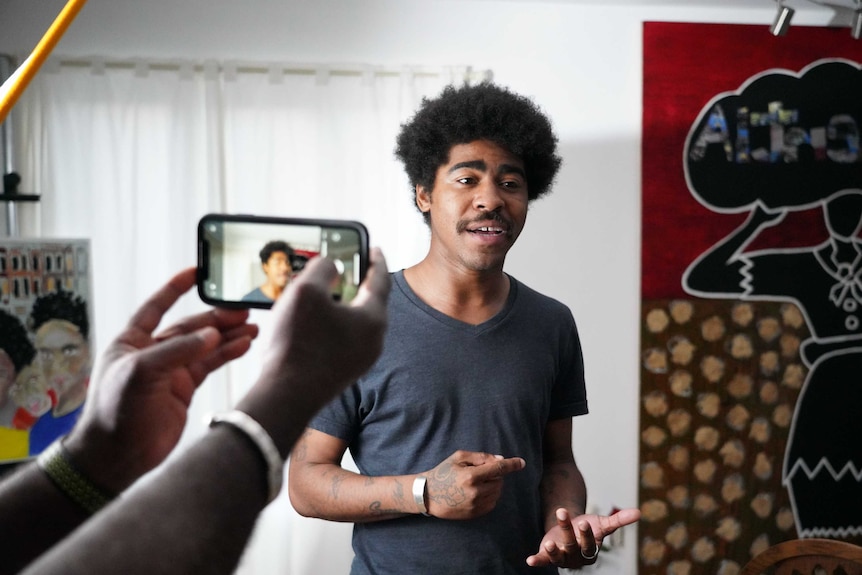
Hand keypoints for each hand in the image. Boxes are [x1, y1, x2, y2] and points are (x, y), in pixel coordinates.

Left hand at [64, 267, 258, 492]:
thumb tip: (211, 334)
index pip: (157, 306)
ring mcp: (170, 372)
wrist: (116, 455)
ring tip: (252, 327)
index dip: (175, 289)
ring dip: (227, 336)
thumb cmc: (115, 411)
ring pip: (204, 346)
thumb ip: (177, 351)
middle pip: (190, 327)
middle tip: (242, 311)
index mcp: (133, 341)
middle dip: (216, 318)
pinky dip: (227, 354)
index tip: (196, 273)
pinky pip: (209, 365)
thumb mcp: (141, 372)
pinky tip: (244, 346)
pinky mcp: (184, 389)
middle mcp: (152, 353)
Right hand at [237, 248, 390, 455]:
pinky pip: (343, 339)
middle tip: (348, 267)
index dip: (376, 259)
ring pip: (356, 322)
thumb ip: (323, 267)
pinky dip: (333, 324)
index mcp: (373, 318)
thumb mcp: (306, 289)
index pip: (381, 279)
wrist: (286, 396)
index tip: (373, 248)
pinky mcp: (344, 372)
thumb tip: (331, 267)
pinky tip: (312, 321)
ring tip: (324, 292)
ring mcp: (360, 359)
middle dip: (358, 282)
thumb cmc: (298, 343)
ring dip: (342, 304)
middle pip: (370, 301)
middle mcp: (374, 340)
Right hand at [424, 450, 525, 518]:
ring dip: (493, 485)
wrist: (428, 495)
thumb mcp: (459, 457)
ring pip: (497, 492)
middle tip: (480, 472)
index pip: (498, 469)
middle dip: (495, 475)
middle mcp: (475, 492)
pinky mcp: (475, 513)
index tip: (521, 463)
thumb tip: (501, 460)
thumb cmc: (443, 472)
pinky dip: (489, 496)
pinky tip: (476, 492)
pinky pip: (492, 503)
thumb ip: (481, 457)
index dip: (511, 465)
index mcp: (471, 476)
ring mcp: (475, 505)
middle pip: (499, 481)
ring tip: (477, 482)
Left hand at [526, 507, 640, 568]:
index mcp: (591, 550)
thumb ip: (619, 520)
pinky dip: (537, 560)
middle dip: (568, 531)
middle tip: (563, 512)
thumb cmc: (589, 528)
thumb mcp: (603, 523)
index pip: (589, 543)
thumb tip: (639, 513)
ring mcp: (562, 557)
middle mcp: (576, 557)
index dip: (586, 534)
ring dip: (553, 549)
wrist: (572, 530)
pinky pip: (543, 560)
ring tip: (549, 541)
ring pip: (558, 553)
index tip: (584, 522)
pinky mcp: (548, 556)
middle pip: (572, 545)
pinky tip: (530, 560)